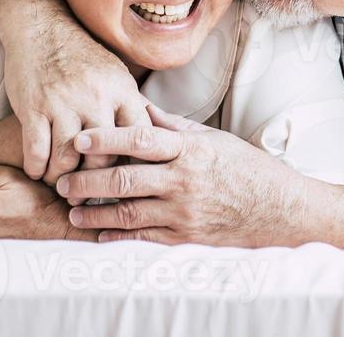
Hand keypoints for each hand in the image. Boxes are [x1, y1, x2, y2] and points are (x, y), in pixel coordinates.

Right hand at [0, 0, 153, 183]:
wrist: (41, 27)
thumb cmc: (81, 56)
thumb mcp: (115, 73)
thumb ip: (129, 105)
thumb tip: (150, 142)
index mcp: (122, 90)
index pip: (138, 139)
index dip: (132, 164)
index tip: (124, 179)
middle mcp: (96, 97)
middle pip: (103, 158)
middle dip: (96, 180)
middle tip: (88, 191)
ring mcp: (62, 103)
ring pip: (67, 161)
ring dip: (62, 178)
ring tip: (62, 183)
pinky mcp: (32, 108)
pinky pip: (37, 153)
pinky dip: (37, 169)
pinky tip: (38, 170)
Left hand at [54, 104, 306, 246]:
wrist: (281, 211)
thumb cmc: (247, 169)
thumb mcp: (214, 139)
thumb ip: (174, 126)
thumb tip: (140, 105)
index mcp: (190, 151)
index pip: (140, 140)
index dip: (106, 138)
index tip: (79, 138)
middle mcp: (184, 181)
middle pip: (125, 180)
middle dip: (87, 181)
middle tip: (62, 181)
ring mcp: (184, 213)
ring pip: (128, 214)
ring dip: (95, 214)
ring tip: (72, 210)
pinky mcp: (186, 238)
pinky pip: (143, 239)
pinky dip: (117, 238)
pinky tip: (99, 235)